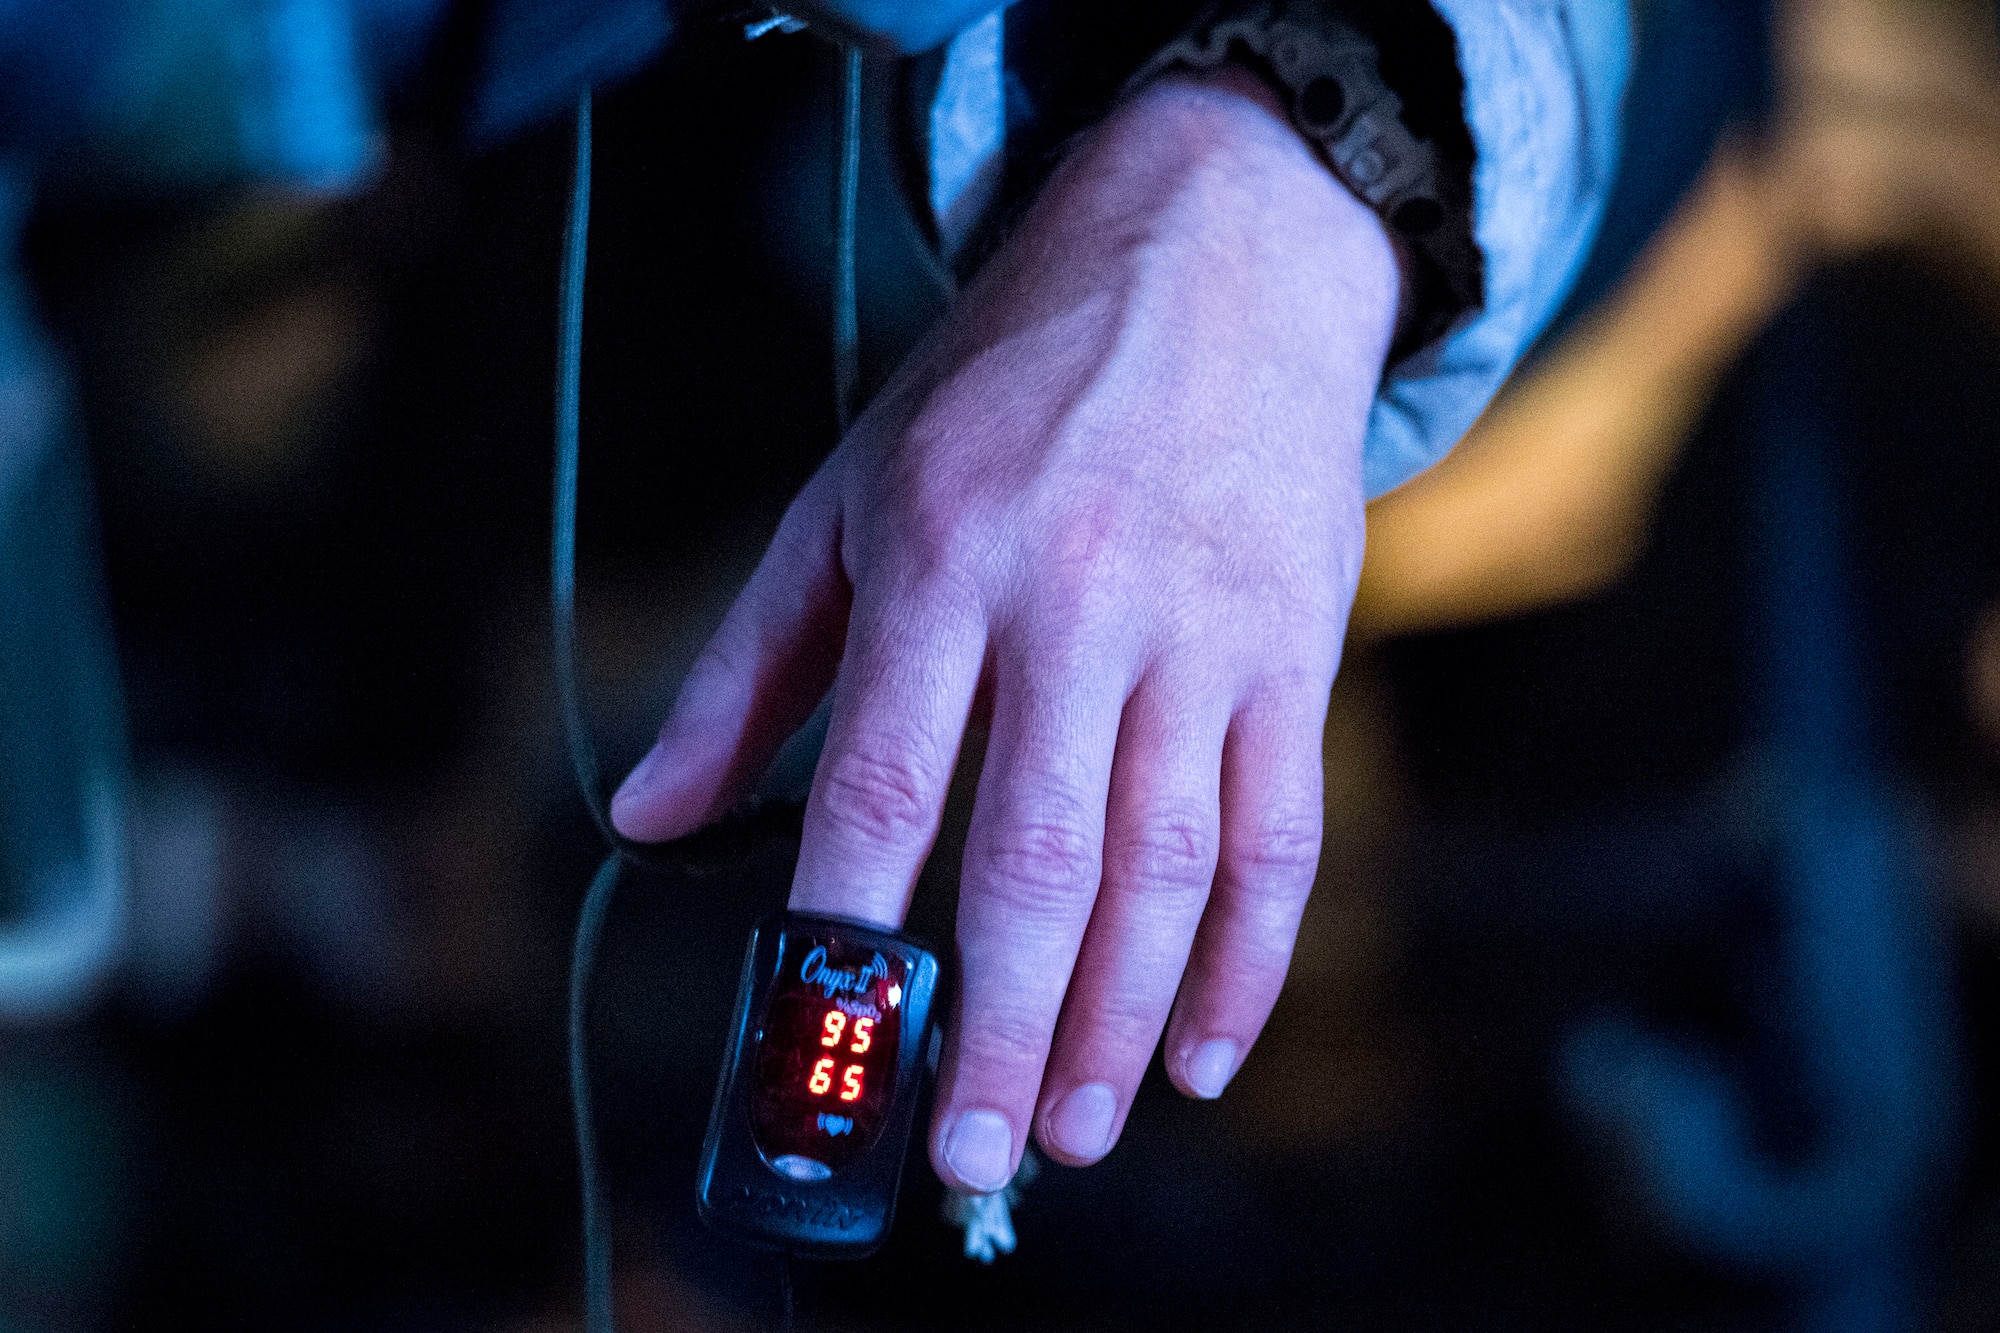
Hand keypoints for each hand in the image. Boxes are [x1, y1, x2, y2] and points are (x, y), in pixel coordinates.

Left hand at [612, 67, 1397, 1188]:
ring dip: (1119, 1020)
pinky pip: (1283, 834)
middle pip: (1038, 856)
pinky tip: (1201, 1052)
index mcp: (942, 561)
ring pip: (1166, 866)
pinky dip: (1248, 958)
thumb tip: (651, 818)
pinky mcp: (1296, 653)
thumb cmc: (1005, 391)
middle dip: (999, 1026)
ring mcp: (1203, 635)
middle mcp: (1079, 605)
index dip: (851, 930)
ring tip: (1074, 1131)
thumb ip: (748, 664)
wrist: (1214, 263)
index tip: (826, 1053)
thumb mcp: (846, 493)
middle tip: (973, 1156)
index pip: (884, 780)